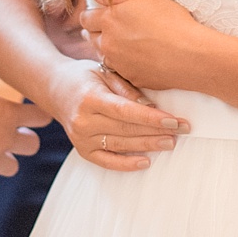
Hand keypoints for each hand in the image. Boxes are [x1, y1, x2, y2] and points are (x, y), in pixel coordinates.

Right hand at [46, 57, 188, 172]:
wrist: (55, 90)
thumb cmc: (85, 77)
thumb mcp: (104, 72)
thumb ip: (126, 88)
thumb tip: (151, 106)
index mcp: (90, 98)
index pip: (126, 111)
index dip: (152, 117)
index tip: (174, 120)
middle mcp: (84, 121)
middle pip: (127, 129)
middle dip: (157, 130)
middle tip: (182, 130)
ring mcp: (81, 139)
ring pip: (121, 145)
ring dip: (148, 145)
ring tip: (171, 143)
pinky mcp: (82, 150)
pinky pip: (107, 161)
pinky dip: (127, 164)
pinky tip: (146, 161)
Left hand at [78, 0, 205, 90]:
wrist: (190, 54)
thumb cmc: (172, 21)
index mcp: (109, 20)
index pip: (86, 18)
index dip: (93, 14)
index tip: (102, 13)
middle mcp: (108, 43)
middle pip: (91, 37)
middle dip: (99, 31)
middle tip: (118, 27)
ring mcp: (118, 63)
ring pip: (104, 54)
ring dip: (110, 47)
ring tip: (131, 42)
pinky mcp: (129, 78)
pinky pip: (120, 69)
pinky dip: (126, 62)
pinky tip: (141, 56)